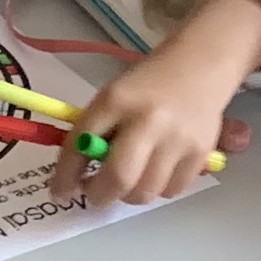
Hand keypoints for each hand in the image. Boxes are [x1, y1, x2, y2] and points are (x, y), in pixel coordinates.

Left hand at [53, 28, 243, 207]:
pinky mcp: (201, 153)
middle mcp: (147, 120)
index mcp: (116, 100)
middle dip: (99, 194)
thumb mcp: (114, 97)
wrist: (200, 66)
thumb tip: (74, 173)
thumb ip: (95, 130)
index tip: (59, 191)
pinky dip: (157, 190)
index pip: (81, 142)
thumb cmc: (148, 85)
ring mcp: (177, 139)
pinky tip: (156, 172)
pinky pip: (171, 191)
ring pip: (145, 192)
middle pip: (118, 177)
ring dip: (129, 194)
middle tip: (95, 193)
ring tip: (129, 180)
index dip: (65, 174)